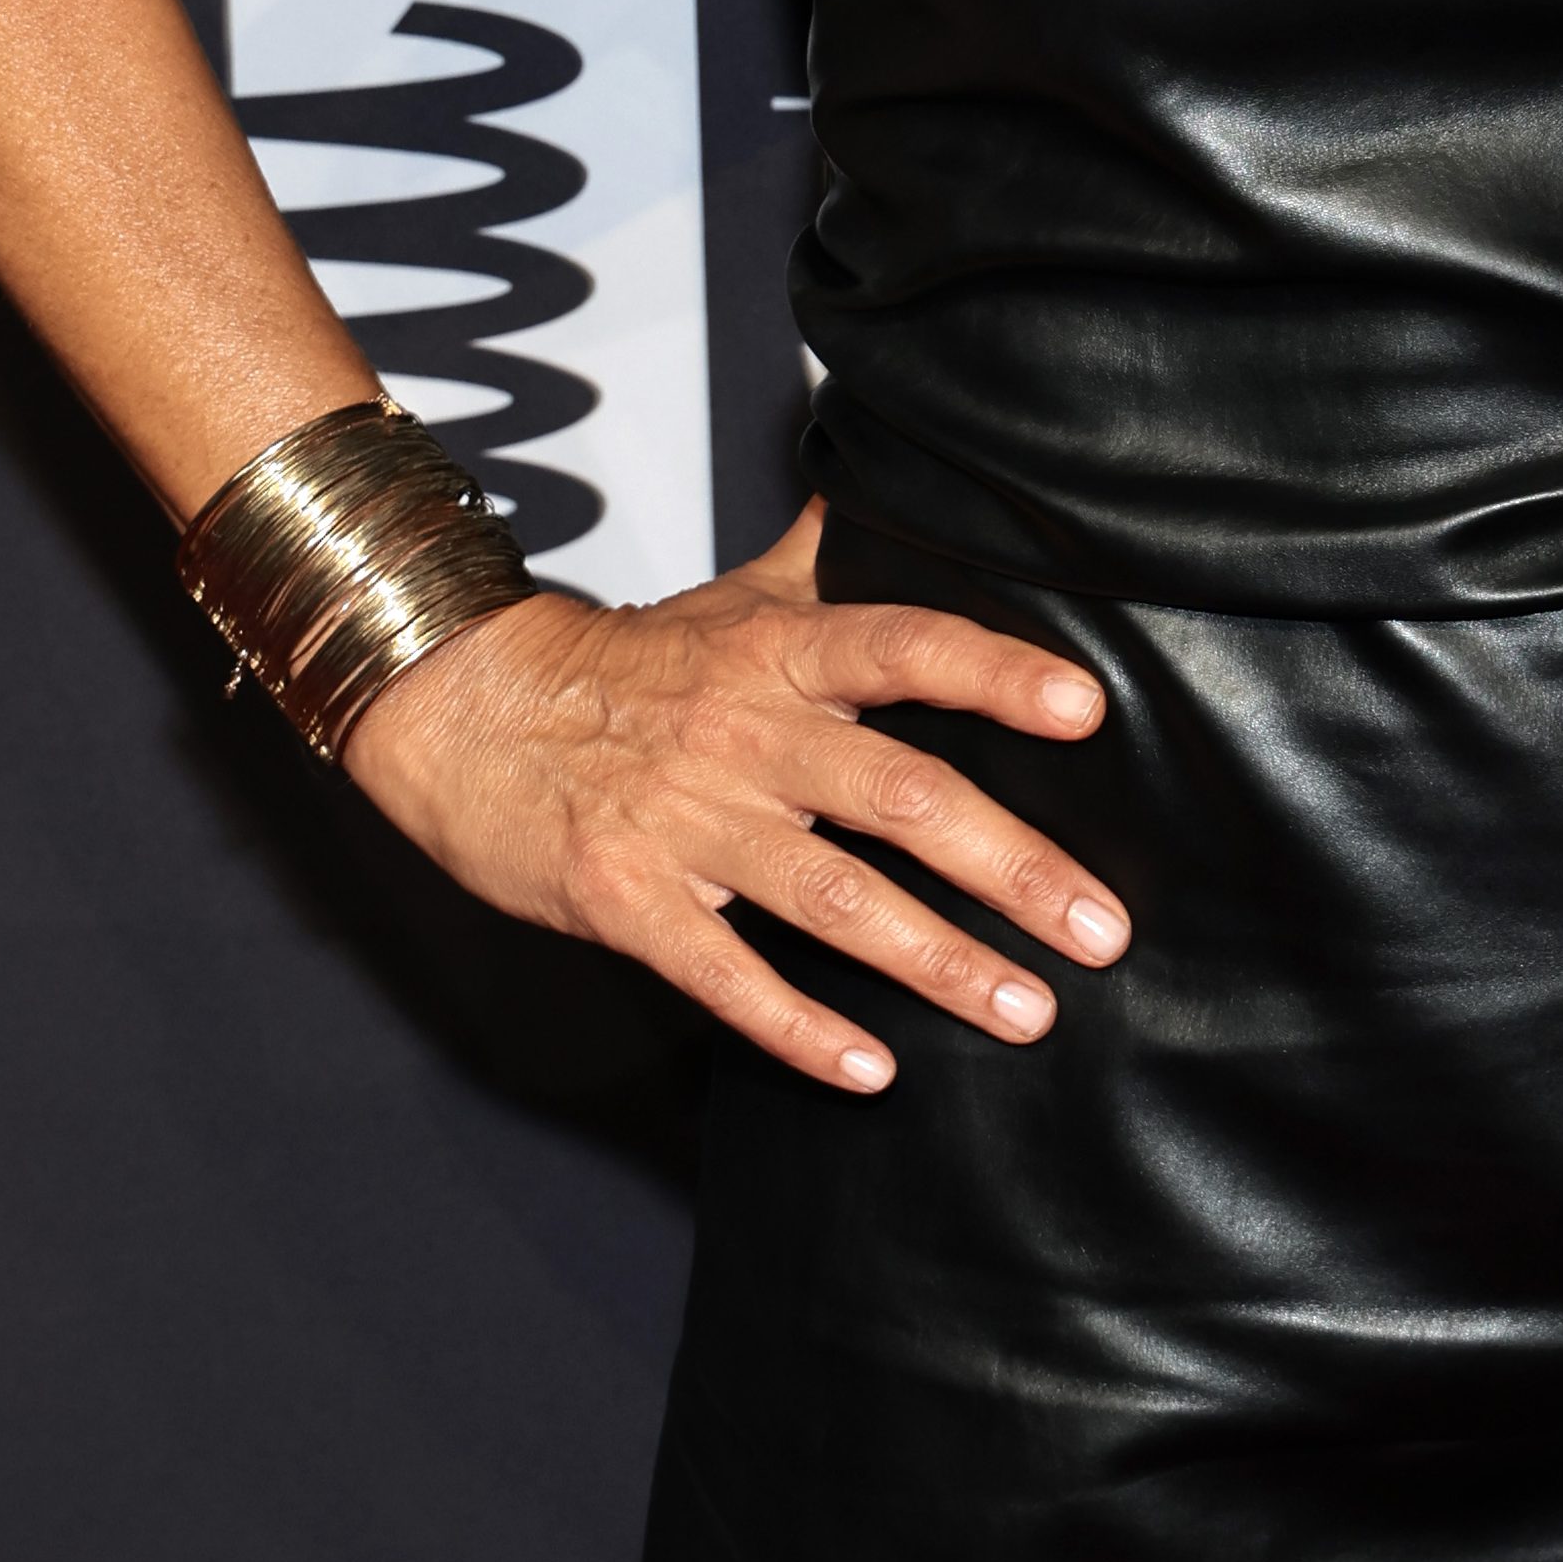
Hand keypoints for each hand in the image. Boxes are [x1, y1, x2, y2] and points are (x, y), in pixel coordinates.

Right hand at [340, 495, 1125, 1091]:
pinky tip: (871, 1070)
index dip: (997, 676)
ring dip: (939, 963)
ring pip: (834, 899)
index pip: (906, 648)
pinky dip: (799, 1028)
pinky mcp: (630, 901)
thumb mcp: (731, 594)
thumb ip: (830, 560)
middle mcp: (747, 734)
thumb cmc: (617, 663)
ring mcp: (687, 823)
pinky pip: (727, 975)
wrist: (460, 711)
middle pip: (902, 798)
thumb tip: (903, 491)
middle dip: (1014, 870)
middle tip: (1102, 931)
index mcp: (779, 653)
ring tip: (1026, 1013)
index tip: (1087, 710)